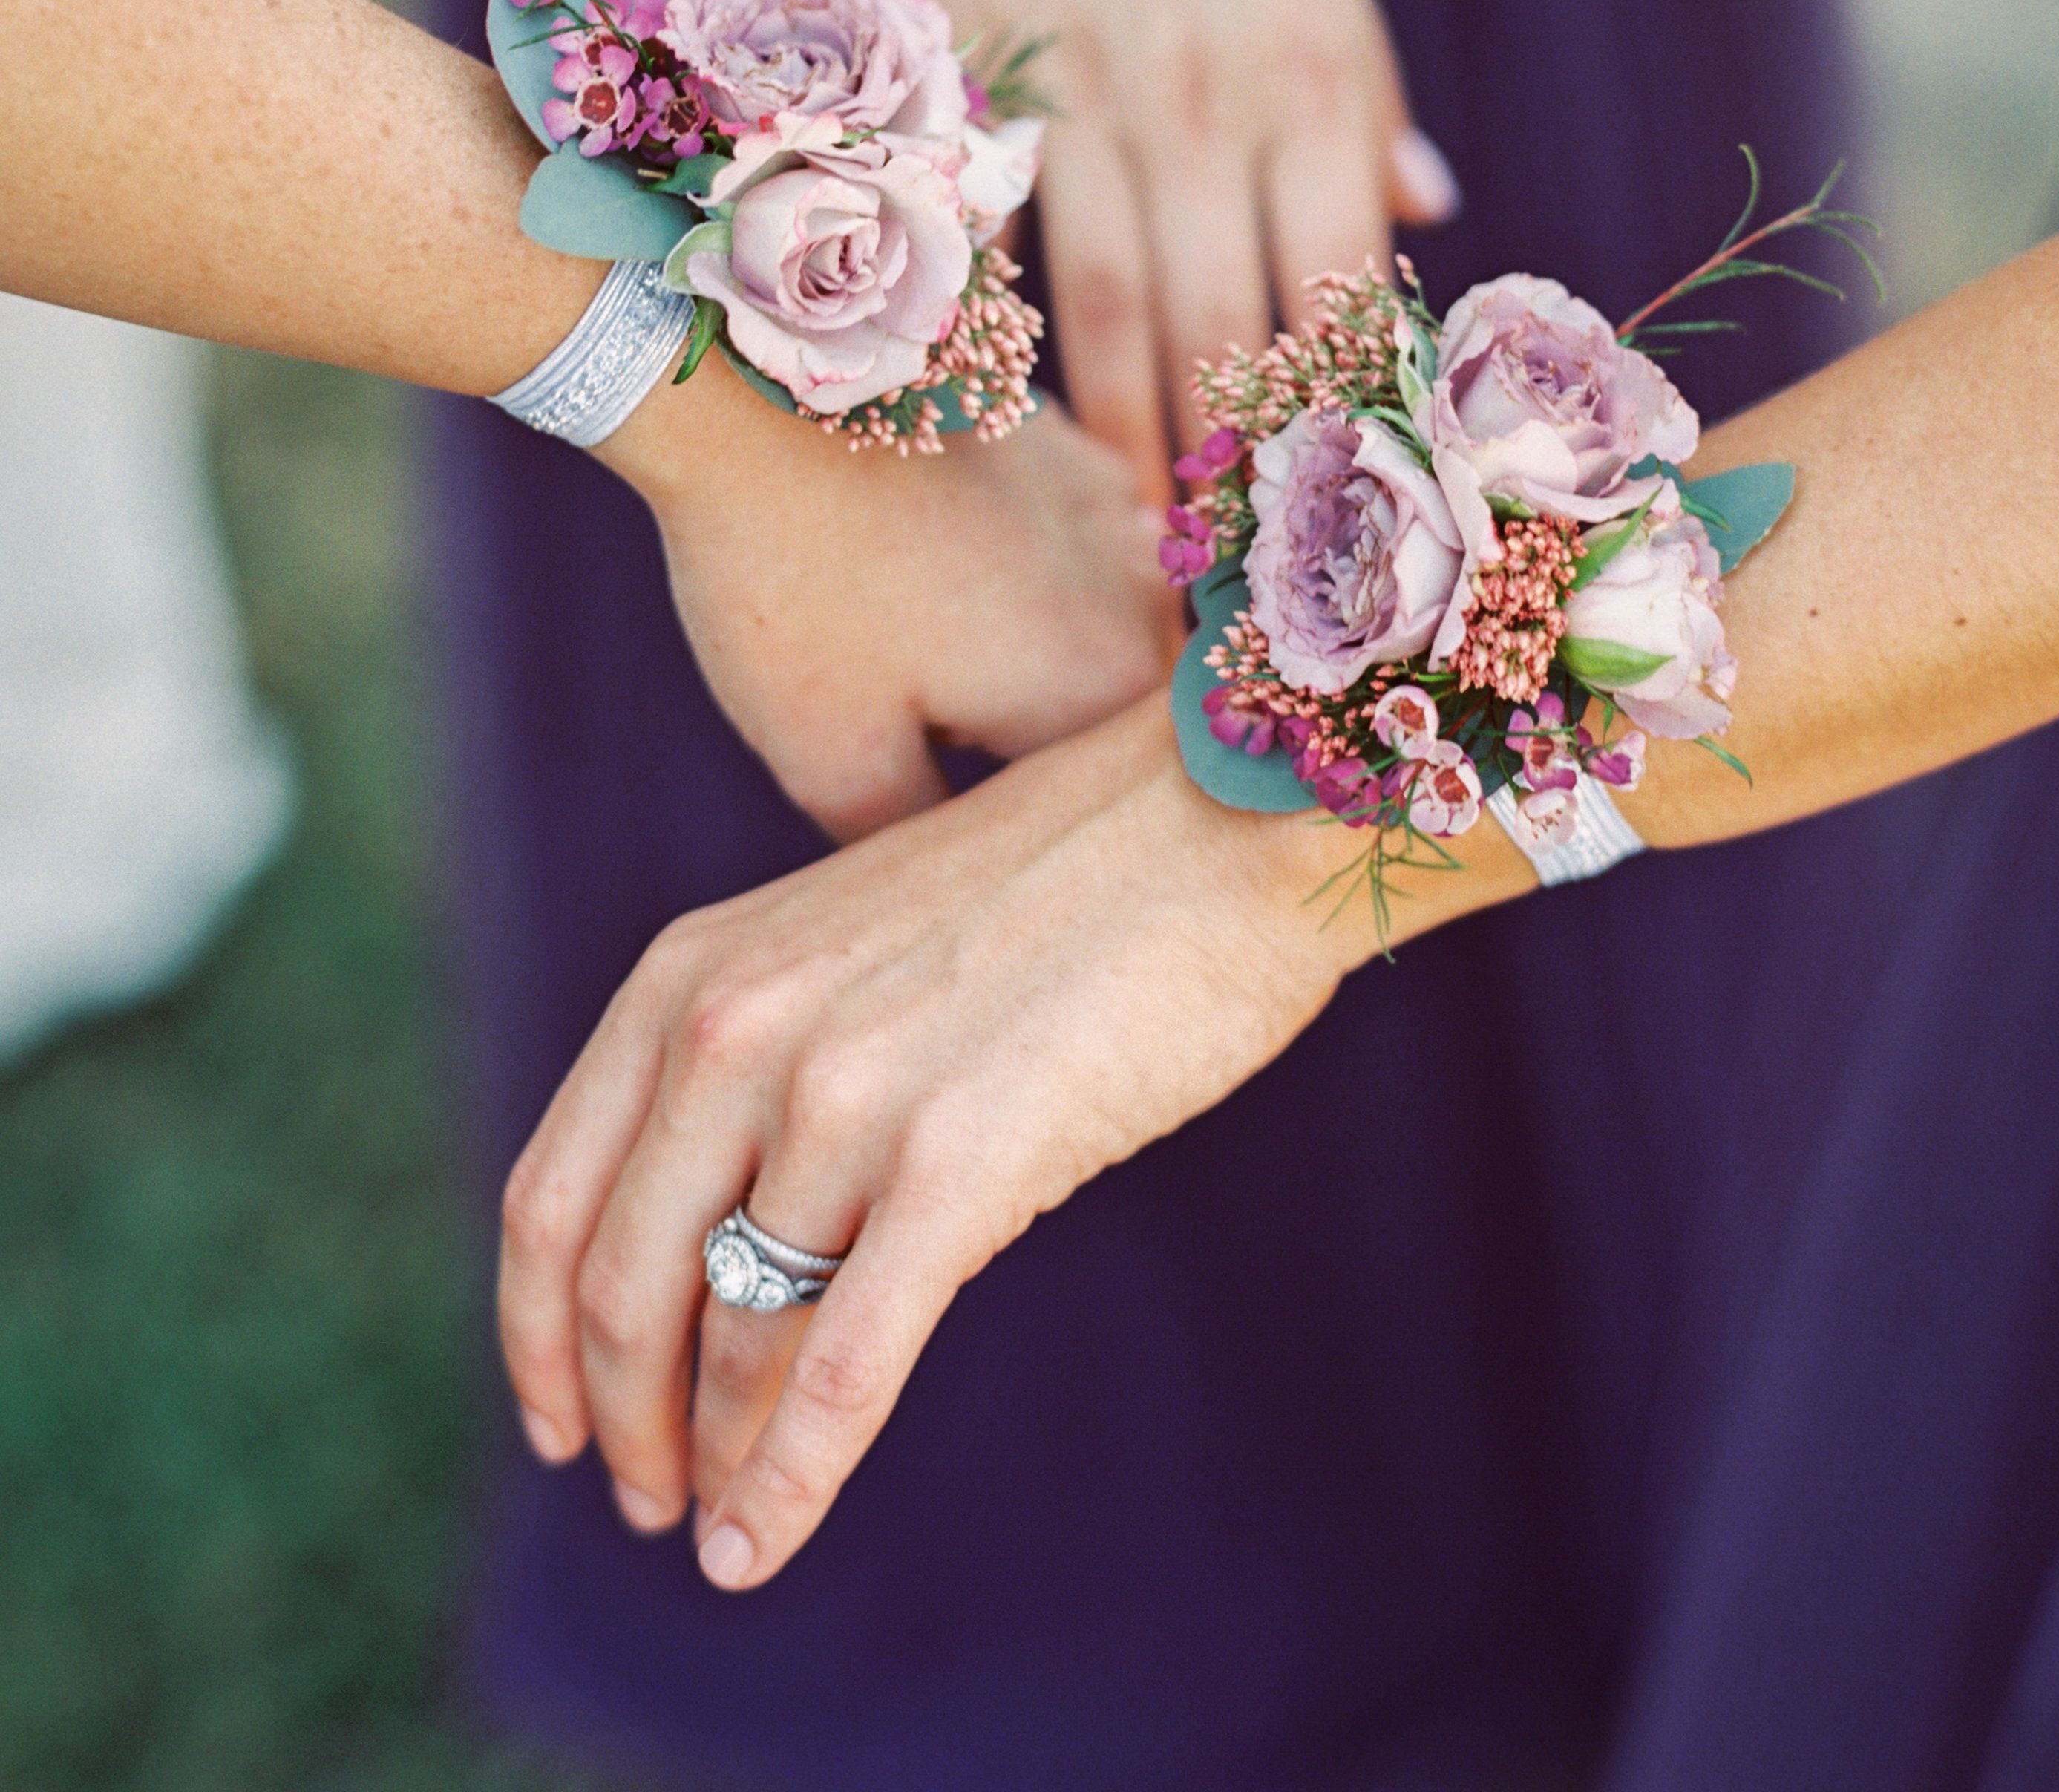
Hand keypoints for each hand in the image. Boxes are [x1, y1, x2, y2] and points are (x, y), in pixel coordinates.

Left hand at [496, 697, 1423, 1581]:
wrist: (1220, 816)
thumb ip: (763, 1049)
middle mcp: (739, 1027)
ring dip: (711, 1458)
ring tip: (718, 1526)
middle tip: (645, 1500)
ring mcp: (844, 1094)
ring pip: (730, 1336)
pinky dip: (790, 1480)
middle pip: (620, 1285)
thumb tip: (718, 1228)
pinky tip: (761, 1545)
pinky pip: (841, 1365)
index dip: (536, 1334)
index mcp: (695, 968)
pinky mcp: (958, 1160)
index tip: (558, 1425)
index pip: (555, 1193)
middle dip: (621, 1420)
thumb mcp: (849, 936)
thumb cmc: (1060, 885)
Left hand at [598, 353, 1174, 837]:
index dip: (1023, 850)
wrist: (748, 397)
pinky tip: (935, 574)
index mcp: (1101, 697)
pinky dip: (1023, 582)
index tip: (950, 840)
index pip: (1104, 819)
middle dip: (1032, 753)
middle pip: (1112, 726)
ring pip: (1098, 637)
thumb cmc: (788, 585)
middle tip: (932, 752)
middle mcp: (1146, 602)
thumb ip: (918, 853)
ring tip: (927, 660)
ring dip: (1035, 664)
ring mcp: (1118, 513)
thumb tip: (954, 894)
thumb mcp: (833, 761)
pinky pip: (1073, 554)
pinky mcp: (1072, 453)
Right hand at [900, 0, 1459, 505]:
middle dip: (1220, 462)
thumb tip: (1426, 225)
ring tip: (1124, 530)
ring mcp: (1087, 88)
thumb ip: (1369, 104)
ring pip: (1099, 300)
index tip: (1333, 510)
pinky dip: (998, 323)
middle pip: (1212, 322)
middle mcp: (1210, 102)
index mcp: (1318, 82)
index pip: (1330, 287)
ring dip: (1115, 432)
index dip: (1330, 413)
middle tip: (1215, 573)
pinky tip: (1004, 410)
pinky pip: (991, 229)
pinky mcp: (980, 69)